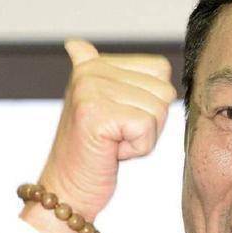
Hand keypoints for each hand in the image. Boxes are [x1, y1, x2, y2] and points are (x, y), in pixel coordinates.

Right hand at [20, 40, 175, 232]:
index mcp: (94, 64)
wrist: (67, 189)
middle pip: (164, 91)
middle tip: (116, 136)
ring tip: (112, 143)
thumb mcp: (99, 105)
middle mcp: (90, 71)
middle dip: (150, 122)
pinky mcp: (96, 114)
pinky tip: (111, 151)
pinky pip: (147, 128)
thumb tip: (74, 43)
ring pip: (159, 110)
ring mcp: (91, 90)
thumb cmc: (92, 152)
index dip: (152, 103)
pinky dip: (138, 148)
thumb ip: (103, 75)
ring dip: (144, 137)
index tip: (121, 120)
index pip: (161, 70)